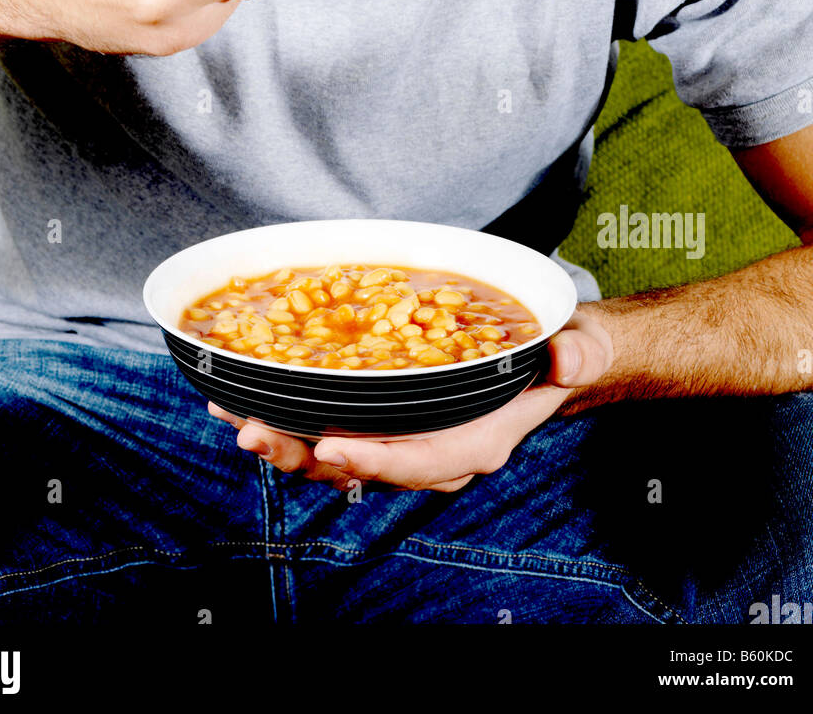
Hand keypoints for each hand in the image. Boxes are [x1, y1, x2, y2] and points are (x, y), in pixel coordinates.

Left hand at [207, 310, 613, 492]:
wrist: (550, 360)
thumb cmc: (560, 352)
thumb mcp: (579, 346)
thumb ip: (576, 354)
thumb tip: (567, 359)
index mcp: (480, 439)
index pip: (425, 462)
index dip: (378, 460)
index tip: (333, 448)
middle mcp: (436, 450)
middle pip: (365, 466)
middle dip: (306, 455)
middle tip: (254, 433)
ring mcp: (408, 439)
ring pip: (339, 454)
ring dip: (285, 439)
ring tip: (232, 416)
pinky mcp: (387, 421)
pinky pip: (333, 428)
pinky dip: (291, 417)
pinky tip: (248, 399)